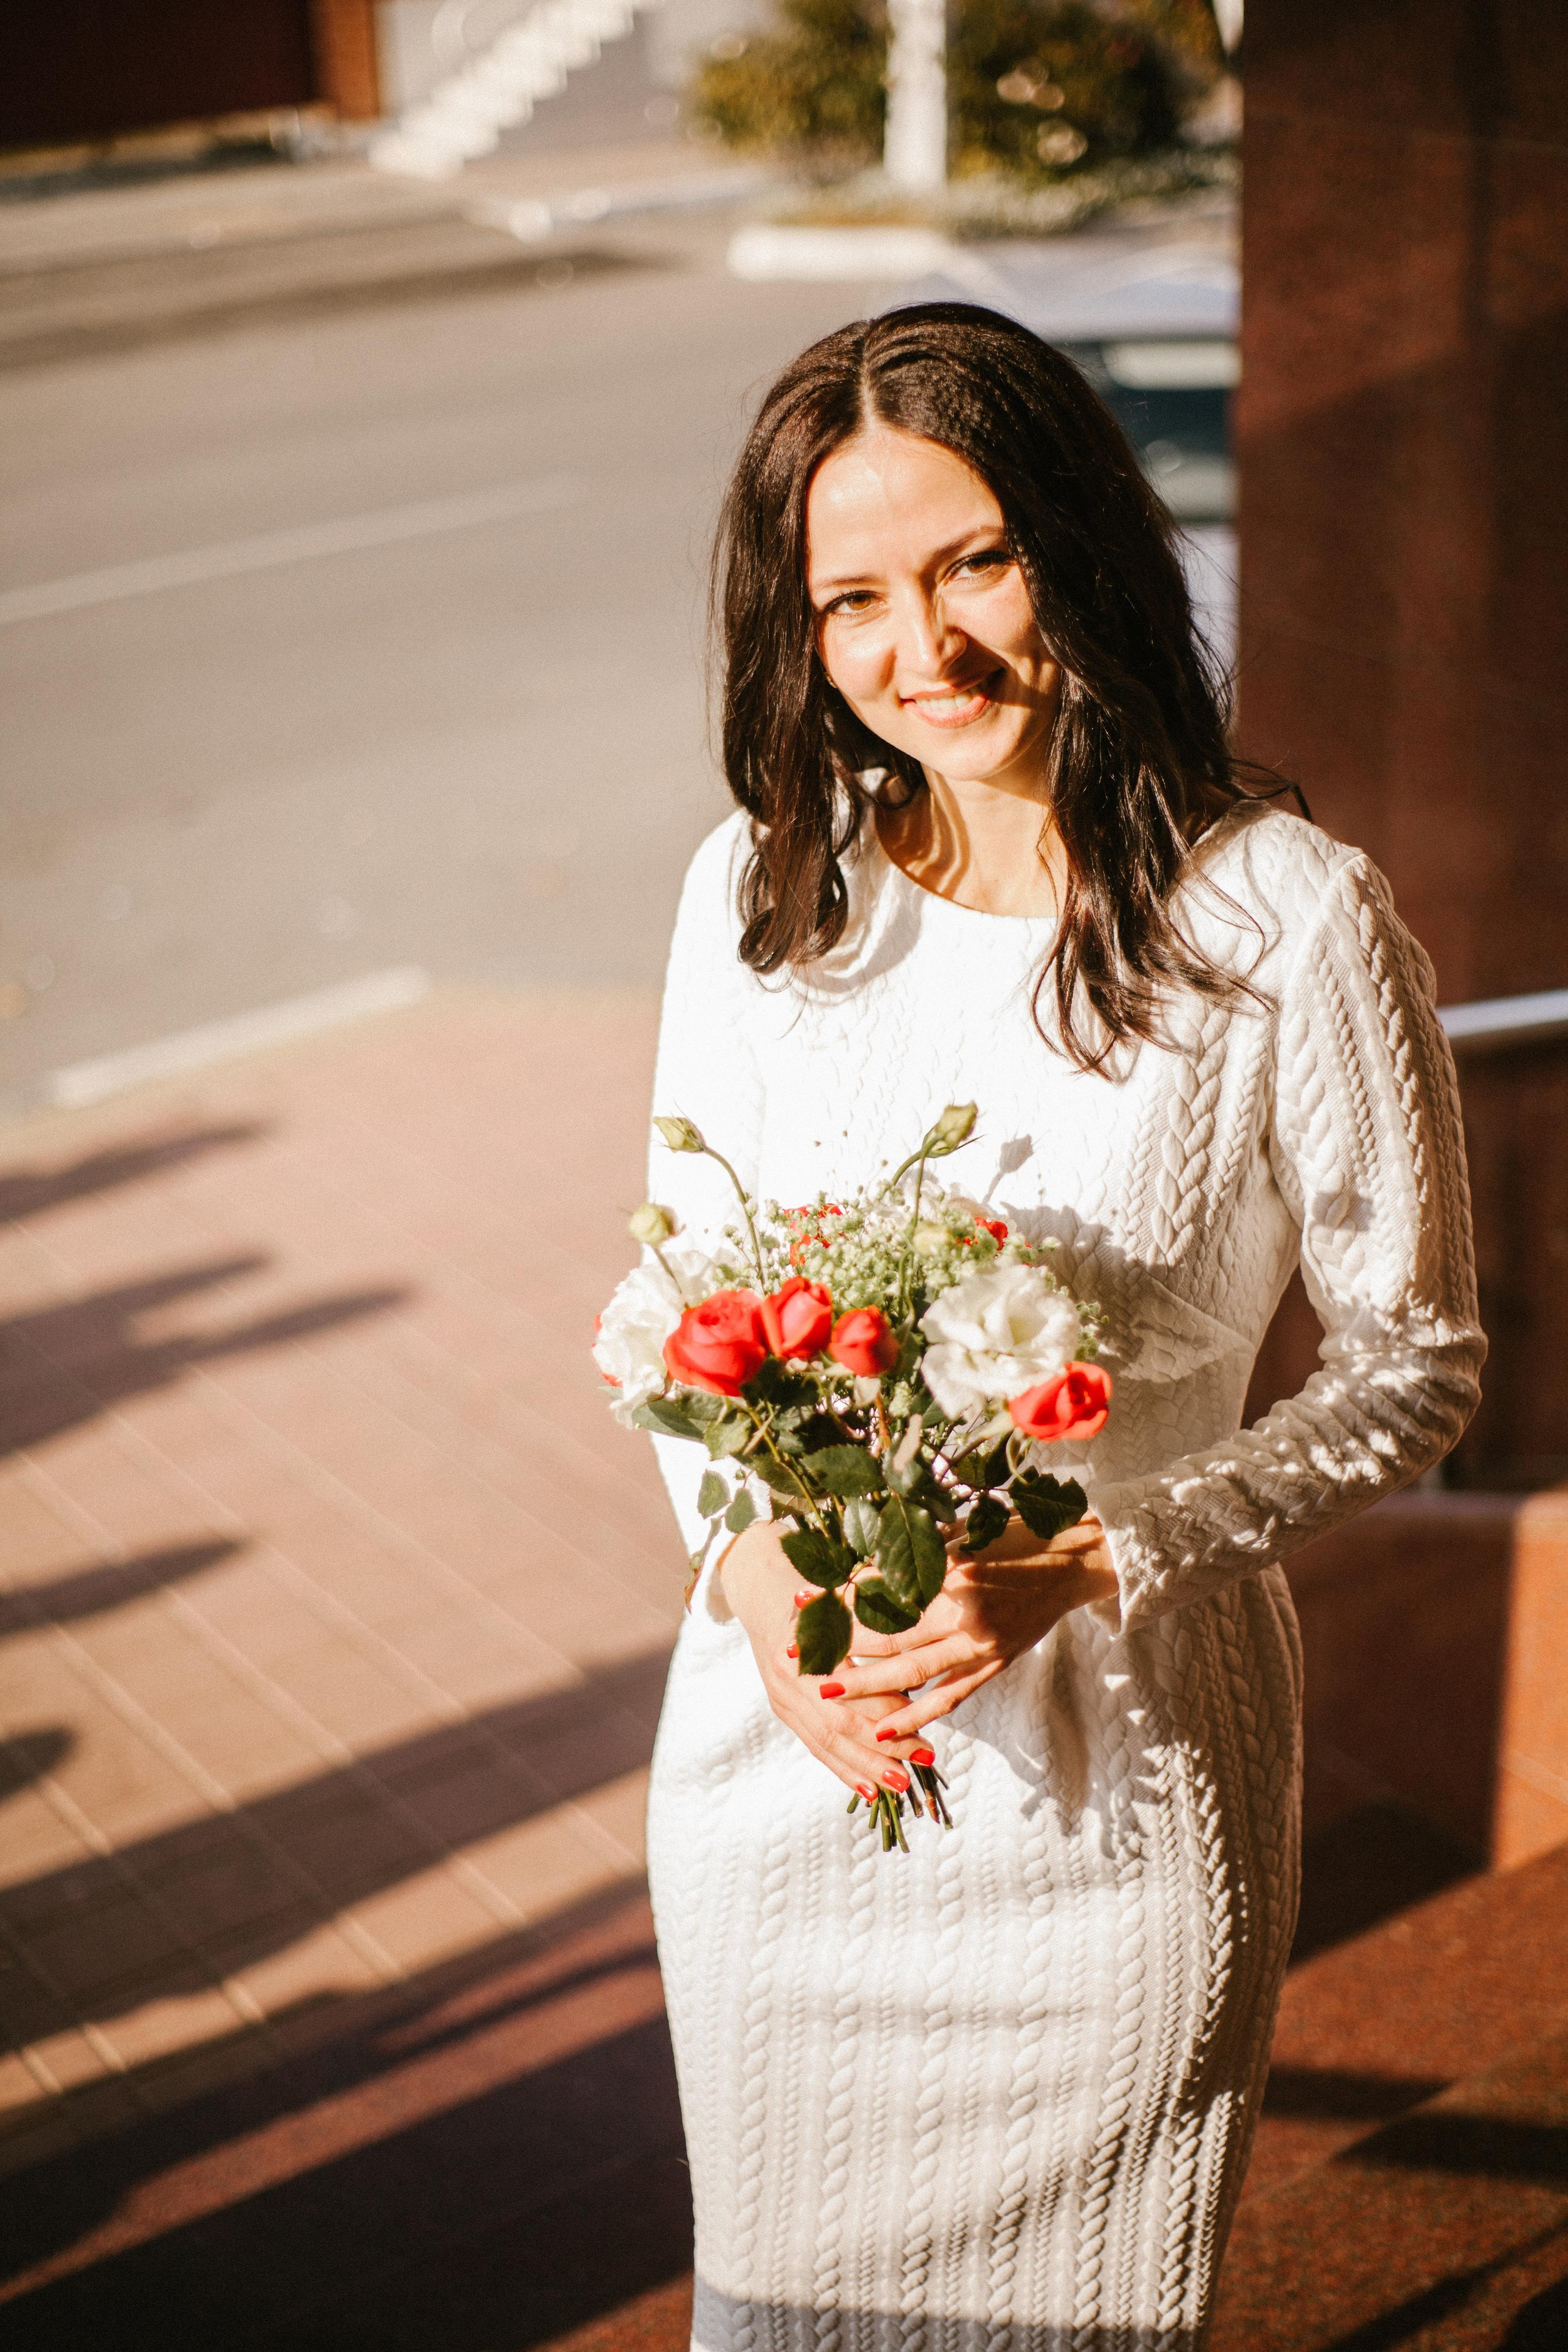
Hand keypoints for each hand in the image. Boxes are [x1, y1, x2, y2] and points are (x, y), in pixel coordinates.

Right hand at [720, 1523, 924, 1798]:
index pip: (850, 1695)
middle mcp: (787, 1678)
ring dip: (866, 1766)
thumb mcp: (841, 1595)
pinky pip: (814, 1746)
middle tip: (925, 1759)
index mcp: (803, 1647)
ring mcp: (781, 1697)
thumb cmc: (813, 1584)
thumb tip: (919, 1660)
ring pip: (825, 1743)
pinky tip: (869, 1789)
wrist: (759, 1586)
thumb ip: (874, 1624)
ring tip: (902, 1783)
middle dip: (883, 1748)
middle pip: (837, 1725)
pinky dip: (843, 1768)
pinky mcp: (782, 1709)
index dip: (888, 1715)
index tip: (926, 1726)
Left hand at [826, 1513, 1118, 1743]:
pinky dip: (916, 1715)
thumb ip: (916, 1554)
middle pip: (889, 1636)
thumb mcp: (961, 1534)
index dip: (839, 1597)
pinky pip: (950, 1697)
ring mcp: (981, 1644)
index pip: (883, 1589)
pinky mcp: (994, 1665)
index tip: (797, 1600)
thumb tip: (861, 1566)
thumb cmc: (1015, 1536)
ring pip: (913, 1673)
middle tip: (796, 1657)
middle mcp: (964, 1611)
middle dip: (840, 1647)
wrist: (1075, 1562)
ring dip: (868, 1688)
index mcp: (952, 1572)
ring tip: (826, 1696)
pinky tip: (883, 1730)